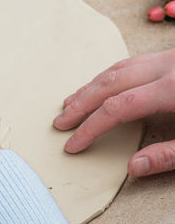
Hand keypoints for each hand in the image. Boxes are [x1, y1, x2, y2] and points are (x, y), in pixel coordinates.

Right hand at [53, 48, 174, 176]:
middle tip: (61, 122)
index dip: (92, 127)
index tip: (74, 144)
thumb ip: (169, 155)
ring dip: (92, 87)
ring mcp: (169, 58)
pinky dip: (110, 75)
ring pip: (119, 69)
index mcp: (173, 89)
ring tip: (71, 104)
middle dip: (82, 105)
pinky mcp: (172, 57)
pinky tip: (101, 85)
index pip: (119, 107)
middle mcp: (167, 67)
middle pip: (111, 83)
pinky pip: (132, 62)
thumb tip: (134, 167)